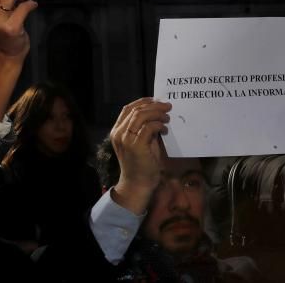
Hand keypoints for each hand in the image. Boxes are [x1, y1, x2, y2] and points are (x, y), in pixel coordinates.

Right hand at [109, 97, 171, 214]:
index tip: (156, 100)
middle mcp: (119, 133)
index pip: (127, 109)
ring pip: (141, 115)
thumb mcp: (140, 143)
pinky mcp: (136, 145)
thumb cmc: (141, 165)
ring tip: (168, 118)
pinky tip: (165, 130)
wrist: (137, 184)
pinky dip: (159, 125)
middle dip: (154, 105)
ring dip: (157, 114)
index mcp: (117, 131)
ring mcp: (126, 139)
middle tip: (168, 106)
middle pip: (135, 110)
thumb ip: (143, 129)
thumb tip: (157, 115)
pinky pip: (149, 127)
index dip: (142, 102)